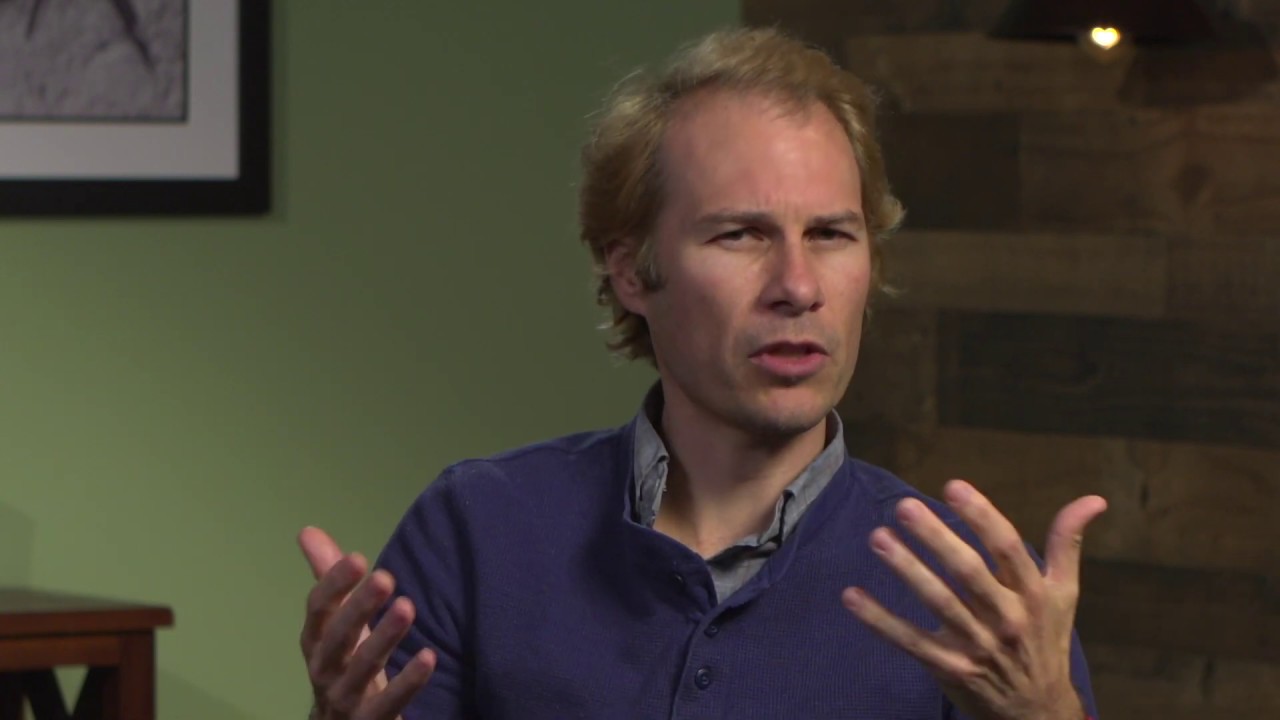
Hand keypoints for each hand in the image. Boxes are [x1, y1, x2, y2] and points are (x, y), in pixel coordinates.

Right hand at [298, 526, 436, 719]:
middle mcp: (324, 668)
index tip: (358, 557)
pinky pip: (388, 703)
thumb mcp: (336, 622)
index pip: (319, 609)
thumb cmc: (343, 662)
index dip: (334, 583)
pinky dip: (408, 682)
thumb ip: (328, 579)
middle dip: (358, 607)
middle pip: (338, 637)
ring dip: (384, 637)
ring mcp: (344, 697)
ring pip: (362, 668)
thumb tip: (308, 531)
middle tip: (384, 577)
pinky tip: (428, 657)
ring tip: (407, 607)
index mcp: (316, 640)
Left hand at [841, 480, 1105, 719]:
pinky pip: (911, 642)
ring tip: (877, 538)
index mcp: (1033, 594)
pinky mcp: (951, 669)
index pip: (1008, 547)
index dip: (982, 516)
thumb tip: (1093, 499)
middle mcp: (1007, 618)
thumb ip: (1067, 543)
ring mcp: (978, 646)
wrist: (1039, 712)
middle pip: (969, 572)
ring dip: (906, 570)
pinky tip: (852, 595)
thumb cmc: (1046, 640)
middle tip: (904, 507)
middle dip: (937, 538)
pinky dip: (881, 620)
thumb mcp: (1064, 594)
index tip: (953, 486)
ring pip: (939, 603)